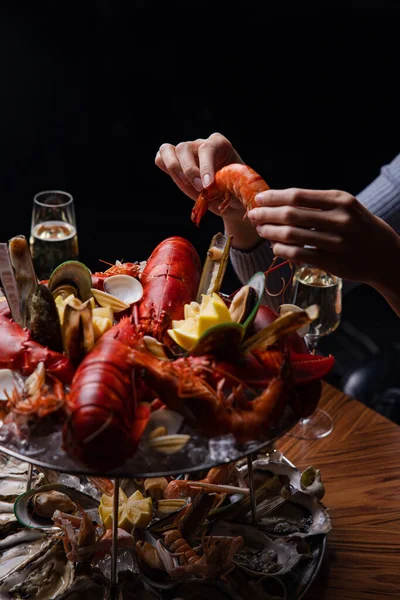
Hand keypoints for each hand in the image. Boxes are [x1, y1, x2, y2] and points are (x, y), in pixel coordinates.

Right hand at [155, 132, 245, 218]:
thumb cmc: (235, 192)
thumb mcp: (237, 188)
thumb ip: (227, 185)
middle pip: (184, 148)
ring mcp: (187, 153)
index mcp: (220, 145)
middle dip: (189, 170)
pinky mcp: (176, 163)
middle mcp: (200, 144)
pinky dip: (164, 167)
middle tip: (200, 189)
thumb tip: (216, 188)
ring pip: (168, 149)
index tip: (208, 185)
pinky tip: (179, 180)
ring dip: (174, 169)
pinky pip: (161, 158)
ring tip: (185, 184)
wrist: (230, 200)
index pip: (207, 148)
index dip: (205, 166)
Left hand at [247, 188, 399, 286]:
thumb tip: (277, 203)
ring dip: (271, 233)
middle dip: (267, 215)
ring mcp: (336, 242)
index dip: (274, 197)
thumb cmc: (357, 226)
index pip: (298, 196)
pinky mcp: (332, 262)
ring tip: (262, 230)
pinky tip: (275, 247)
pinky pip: (299, 255)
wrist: (384, 254)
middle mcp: (339, 219)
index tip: (260, 199)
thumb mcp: (344, 207)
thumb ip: (316, 204)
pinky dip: (282, 250)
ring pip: (292, 236)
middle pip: (291, 215)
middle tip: (253, 215)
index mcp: (340, 200)